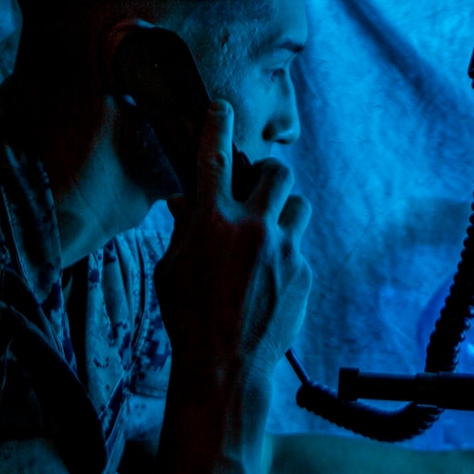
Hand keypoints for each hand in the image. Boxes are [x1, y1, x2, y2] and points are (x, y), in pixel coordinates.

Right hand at [155, 100, 312, 397]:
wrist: (226, 366)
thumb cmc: (188, 318)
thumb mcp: (171, 269)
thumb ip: (183, 229)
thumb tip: (185, 200)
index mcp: (211, 223)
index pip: (214, 158)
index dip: (218, 125)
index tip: (222, 107)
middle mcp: (252, 229)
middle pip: (277, 172)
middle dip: (268, 173)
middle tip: (258, 187)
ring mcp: (283, 250)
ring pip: (298, 206)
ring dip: (283, 213)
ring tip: (267, 236)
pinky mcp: (303, 273)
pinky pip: (300, 247)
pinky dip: (286, 254)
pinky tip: (268, 280)